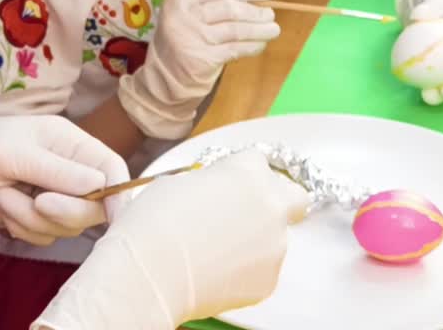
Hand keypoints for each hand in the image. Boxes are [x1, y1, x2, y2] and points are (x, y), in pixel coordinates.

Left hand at [0, 116, 129, 247]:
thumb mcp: (13, 152)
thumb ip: (57, 170)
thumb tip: (101, 185)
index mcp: (68, 141)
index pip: (110, 167)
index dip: (118, 192)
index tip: (115, 216)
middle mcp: (65, 168)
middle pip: (93, 204)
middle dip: (65, 209)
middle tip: (39, 201)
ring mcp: (50, 195)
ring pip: (67, 225)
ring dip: (32, 218)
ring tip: (4, 197)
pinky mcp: (32, 218)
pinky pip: (44, 236)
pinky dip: (21, 227)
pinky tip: (1, 208)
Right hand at [33, 150, 309, 328]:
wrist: (150, 271)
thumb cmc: (154, 222)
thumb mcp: (179, 182)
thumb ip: (211, 183)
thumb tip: (215, 193)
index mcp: (248, 171)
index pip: (259, 162)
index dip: (242, 174)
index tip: (228, 187)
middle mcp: (271, 205)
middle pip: (292, 197)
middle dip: (277, 202)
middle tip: (248, 214)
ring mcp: (275, 245)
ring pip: (276, 238)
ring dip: (255, 241)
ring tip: (213, 253)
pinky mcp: (269, 281)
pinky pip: (262, 270)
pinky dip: (244, 272)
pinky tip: (214, 273)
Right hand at [119, 0, 280, 137]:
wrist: (164, 77)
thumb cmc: (182, 38)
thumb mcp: (185, 12)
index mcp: (180, 0)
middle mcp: (184, 17)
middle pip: (229, 7)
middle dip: (255, 9)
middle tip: (270, 12)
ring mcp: (193, 39)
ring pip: (235, 29)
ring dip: (259, 29)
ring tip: (274, 28)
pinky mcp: (203, 60)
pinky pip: (235, 49)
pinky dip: (252, 46)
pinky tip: (261, 44)